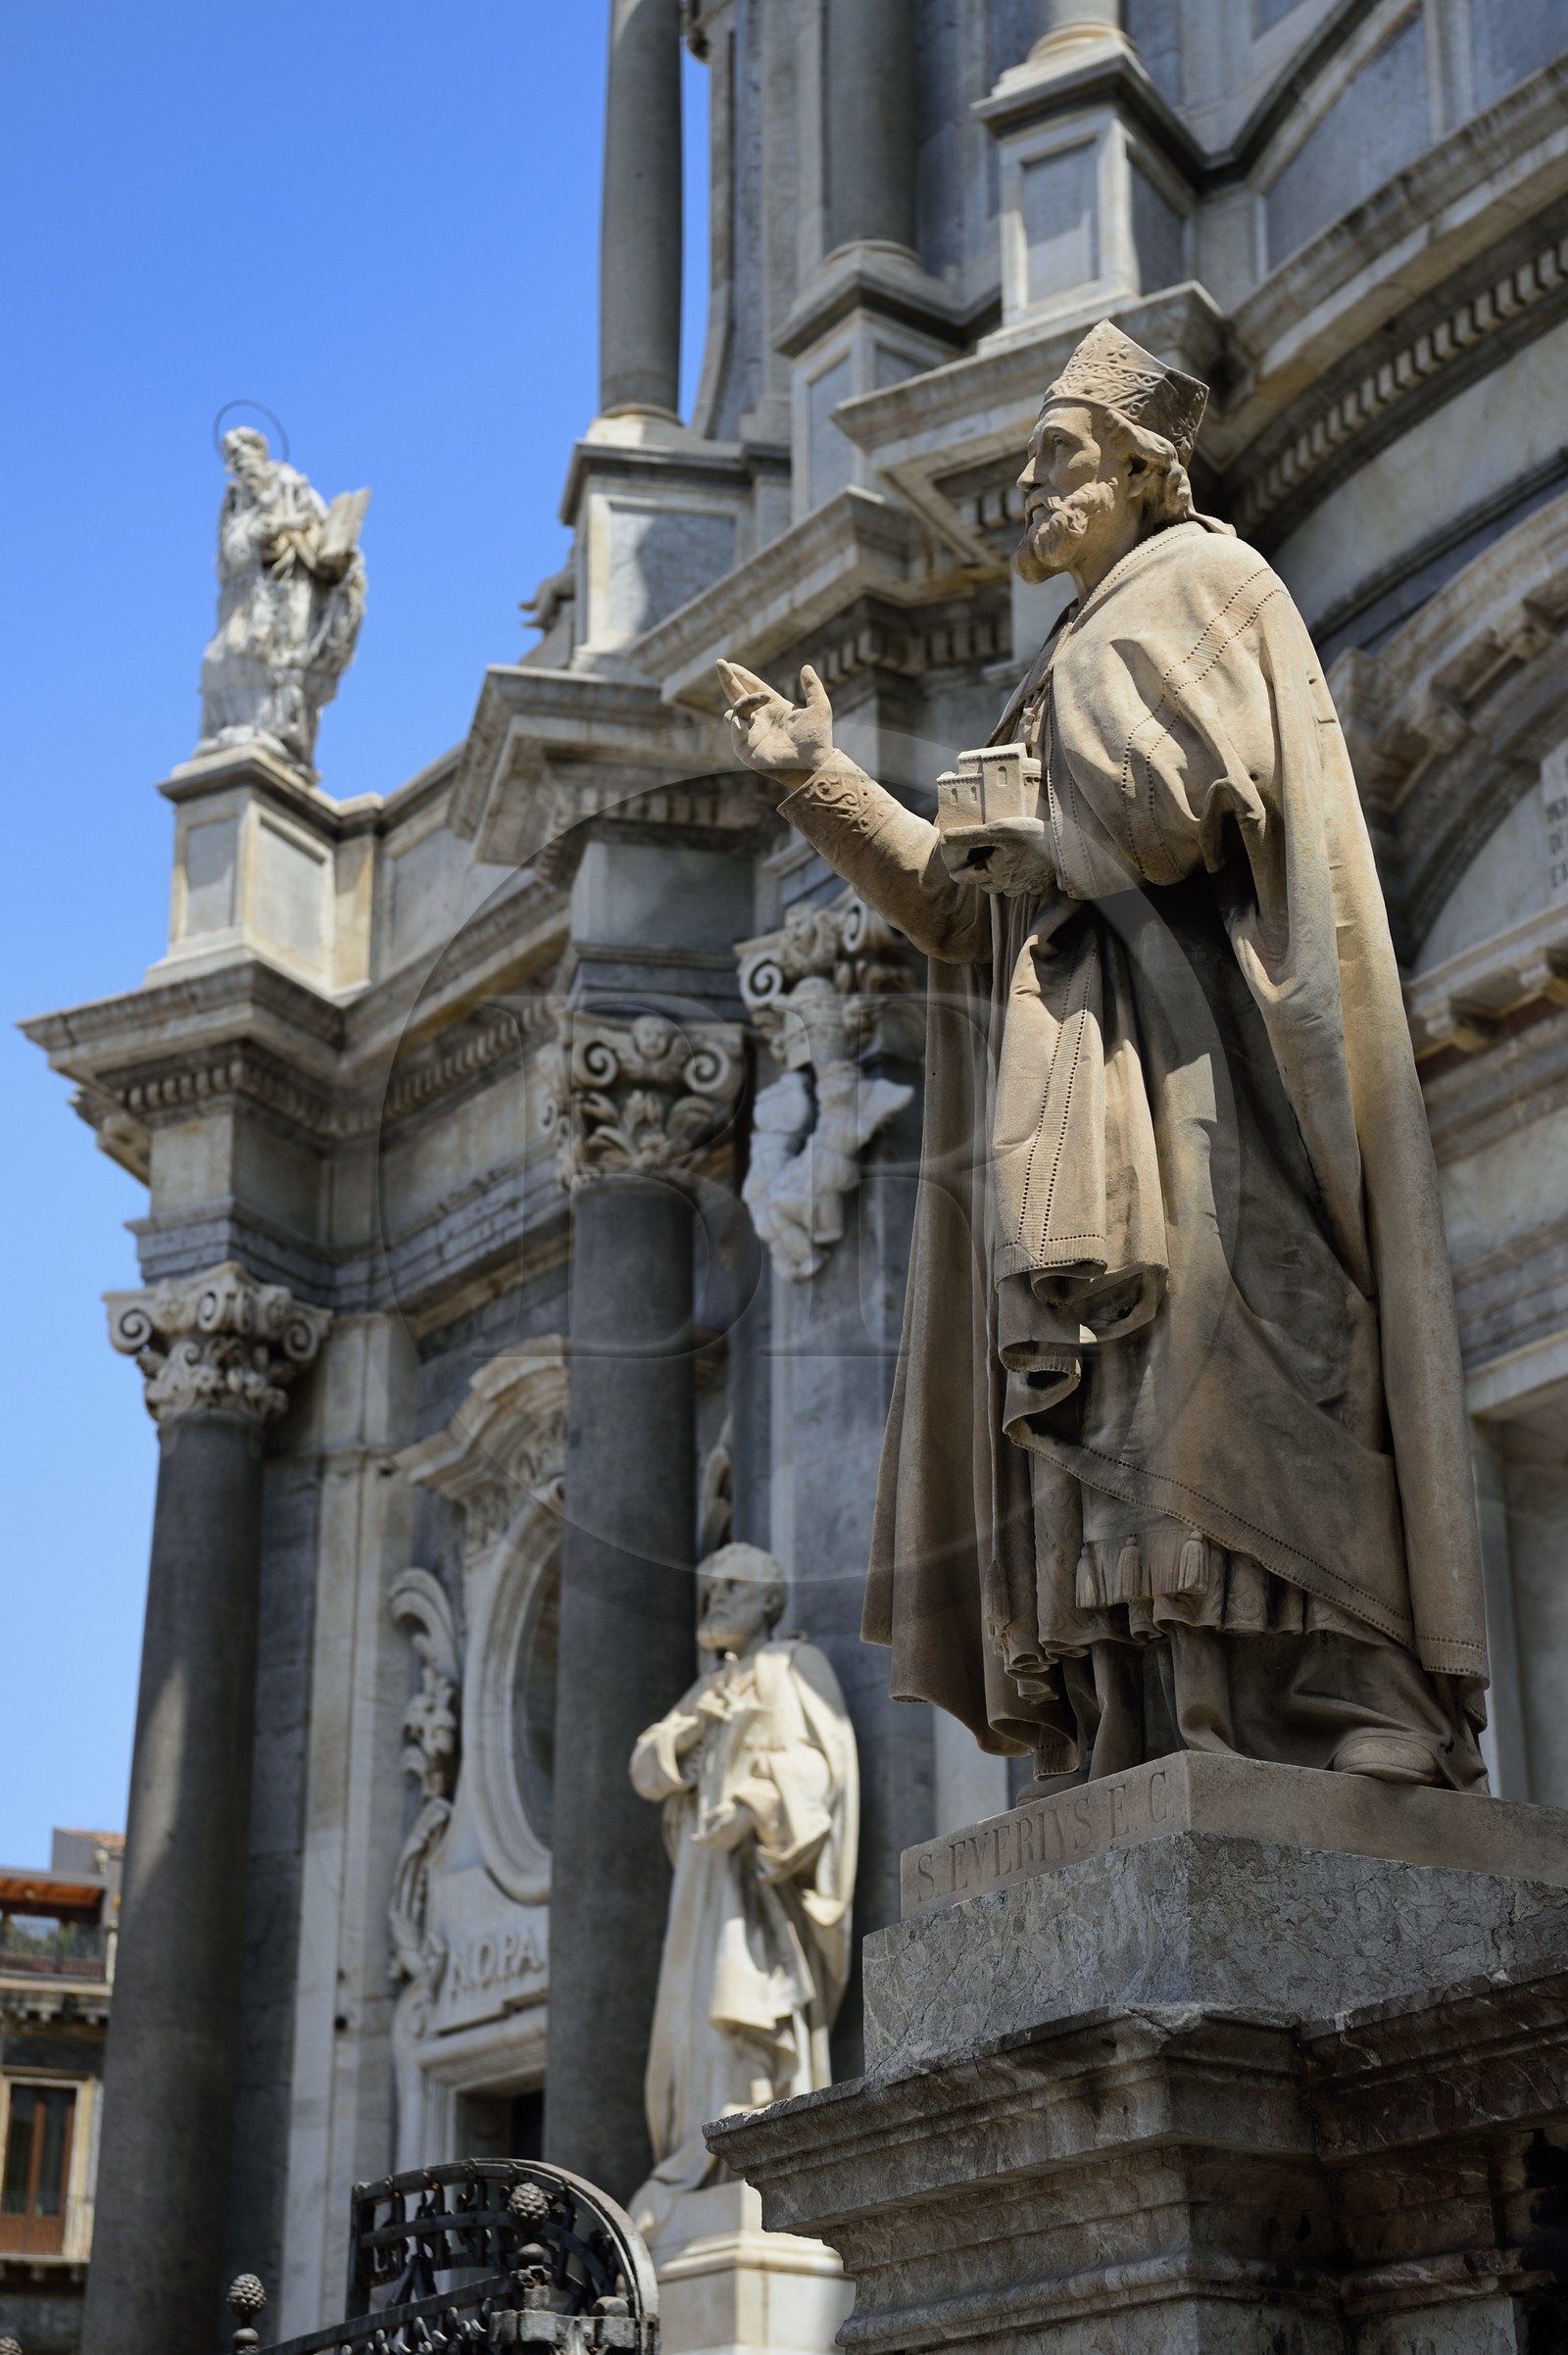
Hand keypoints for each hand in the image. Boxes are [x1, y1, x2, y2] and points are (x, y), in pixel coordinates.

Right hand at [718, 659, 833, 788]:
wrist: (812, 763)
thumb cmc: (817, 739)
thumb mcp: (819, 707)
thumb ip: (812, 686)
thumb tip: (805, 667)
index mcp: (775, 707)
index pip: (754, 687)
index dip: (743, 676)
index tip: (731, 664)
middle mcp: (761, 719)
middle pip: (738, 695)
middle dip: (728, 680)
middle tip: (719, 663)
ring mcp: (751, 734)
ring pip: (735, 711)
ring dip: (743, 702)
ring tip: (759, 700)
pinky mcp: (745, 749)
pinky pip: (735, 731)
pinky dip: (736, 723)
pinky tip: (741, 720)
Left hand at [937, 820, 1056, 900]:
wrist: (1065, 848)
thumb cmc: (1031, 836)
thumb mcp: (998, 830)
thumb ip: (971, 835)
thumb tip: (946, 838)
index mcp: (993, 874)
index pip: (966, 876)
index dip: (957, 871)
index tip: (952, 868)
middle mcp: (1006, 886)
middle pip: (984, 884)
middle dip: (977, 874)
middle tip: (977, 860)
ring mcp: (1024, 889)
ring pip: (1002, 887)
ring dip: (996, 878)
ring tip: (998, 862)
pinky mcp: (1039, 886)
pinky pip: (1022, 887)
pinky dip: (1017, 880)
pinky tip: (1021, 867)